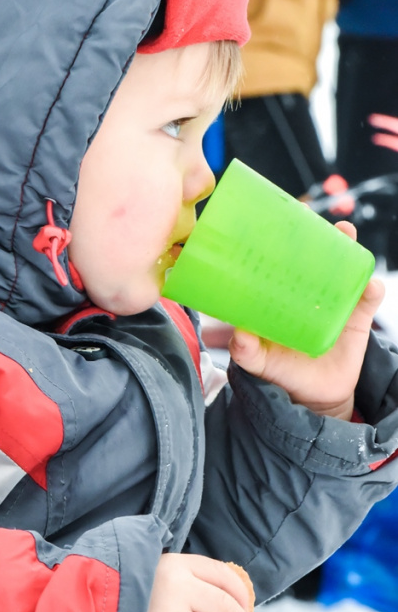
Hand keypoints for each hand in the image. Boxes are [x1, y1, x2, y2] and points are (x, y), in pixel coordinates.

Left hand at [228, 221, 383, 420]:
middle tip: (315, 218)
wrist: (313, 396)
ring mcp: (335, 301)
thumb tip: (239, 335)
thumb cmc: (279, 370)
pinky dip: (371, 290)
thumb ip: (246, 351)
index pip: (282, 256)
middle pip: (317, 254)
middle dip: (320, 232)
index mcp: (281, 292)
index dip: (283, 234)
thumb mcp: (258, 361)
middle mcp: (309, 290)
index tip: (282, 215)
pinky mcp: (357, 319)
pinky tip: (370, 287)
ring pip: (345, 268)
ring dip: (349, 247)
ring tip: (347, 235)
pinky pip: (367, 299)